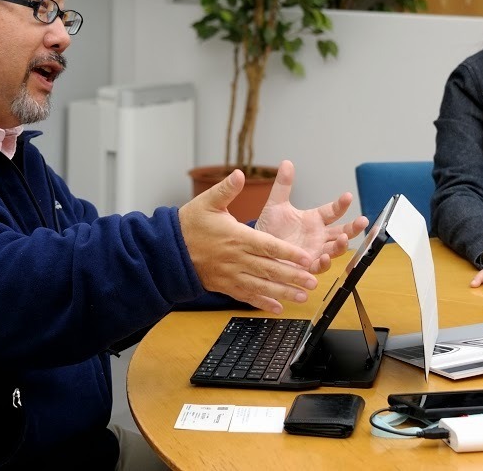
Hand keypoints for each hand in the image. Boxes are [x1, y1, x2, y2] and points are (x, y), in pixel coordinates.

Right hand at [178, 168, 317, 313]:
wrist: (169, 250)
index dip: (289, 253)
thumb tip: (239, 174)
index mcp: (237, 237)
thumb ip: (227, 189)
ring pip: (262, 286)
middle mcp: (236, 259)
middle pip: (270, 269)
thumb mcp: (208, 201)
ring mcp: (231, 274)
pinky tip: (277, 308)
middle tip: (313, 281)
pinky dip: (262, 303)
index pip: (269, 246)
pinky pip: (247, 296)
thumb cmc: (190, 224)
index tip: (307, 258)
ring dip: (283, 293)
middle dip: (293, 276)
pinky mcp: (225, 285)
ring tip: (302, 297)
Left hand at [254, 160, 367, 273]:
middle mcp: (319, 236)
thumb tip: (286, 163)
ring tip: (344, 239)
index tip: (347, 196)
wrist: (257, 249)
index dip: (341, 204)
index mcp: (315, 220)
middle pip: (342, 231)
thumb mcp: (276, 204)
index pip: (333, 211)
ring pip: (335, 249)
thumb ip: (283, 185)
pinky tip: (325, 258)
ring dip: (342, 245)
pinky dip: (324, 263)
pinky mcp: (307, 266)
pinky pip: (320, 267)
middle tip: (363, 221)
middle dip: (354, 228)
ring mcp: (315, 251)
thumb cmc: (270, 228)